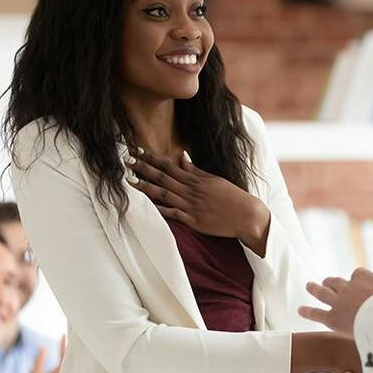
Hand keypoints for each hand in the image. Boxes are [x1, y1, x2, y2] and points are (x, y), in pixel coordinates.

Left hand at [126, 148, 270, 253]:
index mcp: (195, 179)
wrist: (246, 215)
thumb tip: (181, 156)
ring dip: (146, 187)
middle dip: (143, 168)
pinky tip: (146, 205)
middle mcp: (191, 191)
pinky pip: (173, 214)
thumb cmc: (231, 196)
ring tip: (130, 180)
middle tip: (126, 160)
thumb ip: (195, 170)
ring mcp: (191, 206)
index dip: (151, 158)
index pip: (168, 165)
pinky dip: (160, 210)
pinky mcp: (194, 221)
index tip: (137, 151)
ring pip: (164, 194)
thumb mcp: (213, 179)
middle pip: (162, 177)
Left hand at [299, 267, 372, 336]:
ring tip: (310, 286)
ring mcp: (339, 303)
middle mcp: (349, 288)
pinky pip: (316, 313)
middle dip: (331, 281)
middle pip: (336, 282)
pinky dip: (308, 311)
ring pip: (323, 292)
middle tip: (327, 281)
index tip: (361, 281)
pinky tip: (300, 310)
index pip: (358, 274)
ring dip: (315, 288)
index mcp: (365, 279)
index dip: (358, 278)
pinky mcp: (333, 319)